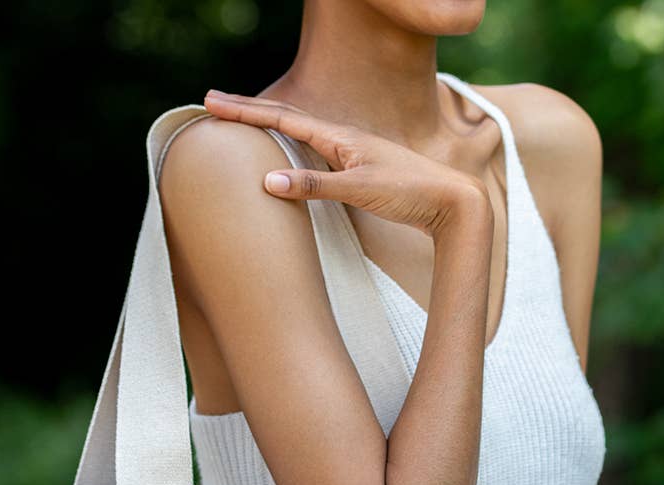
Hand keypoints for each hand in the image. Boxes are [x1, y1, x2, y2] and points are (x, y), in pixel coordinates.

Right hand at [201, 88, 489, 237]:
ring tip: (243, 124)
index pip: (283, 118)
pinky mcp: (362, 174)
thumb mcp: (360, 189)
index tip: (211, 103)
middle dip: (251, 113)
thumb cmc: (410, 192)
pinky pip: (316, 154)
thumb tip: (268, 181)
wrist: (452, 202)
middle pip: (287, 120)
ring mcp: (353, 156)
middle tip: (214, 105)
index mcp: (340, 138)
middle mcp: (344, 141)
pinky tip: (291, 157)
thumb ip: (315, 185)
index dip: (246, 112)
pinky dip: (294, 150)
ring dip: (270, 128)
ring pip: (301, 136)